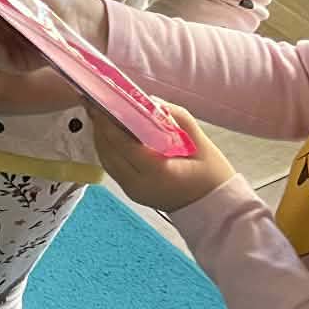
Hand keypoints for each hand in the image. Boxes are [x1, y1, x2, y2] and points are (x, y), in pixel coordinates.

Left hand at [94, 103, 235, 212]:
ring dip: (100, 137)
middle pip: (108, 151)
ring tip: (99, 115)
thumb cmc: (212, 175)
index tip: (99, 103)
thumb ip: (176, 118)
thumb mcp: (201, 142)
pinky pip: (111, 166)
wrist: (215, 208)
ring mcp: (132, 190)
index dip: (107, 123)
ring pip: (105, 159)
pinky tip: (109, 133)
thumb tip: (151, 101)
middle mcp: (138, 184)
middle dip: (99, 126)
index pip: (123, 144)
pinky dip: (107, 148)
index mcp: (158, 172)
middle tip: (94, 103)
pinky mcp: (130, 192)